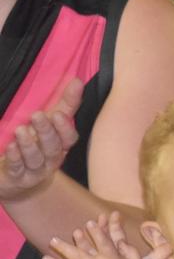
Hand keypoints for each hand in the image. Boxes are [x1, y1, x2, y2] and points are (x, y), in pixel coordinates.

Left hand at [0, 78, 81, 201]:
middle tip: (37, 116)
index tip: (57, 113)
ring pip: (37, 160)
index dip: (64, 128)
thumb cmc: (36, 144)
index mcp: (60, 145)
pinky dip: (15, 158)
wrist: (16, 177)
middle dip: (46, 132)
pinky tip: (11, 147)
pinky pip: (18, 169)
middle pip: (53, 148)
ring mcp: (35, 171)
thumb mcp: (49, 123)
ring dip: (29, 146)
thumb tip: (78, 81)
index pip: (69, 138)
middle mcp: (51, 160)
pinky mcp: (18, 177)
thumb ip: (65, 103)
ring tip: (20, 131)